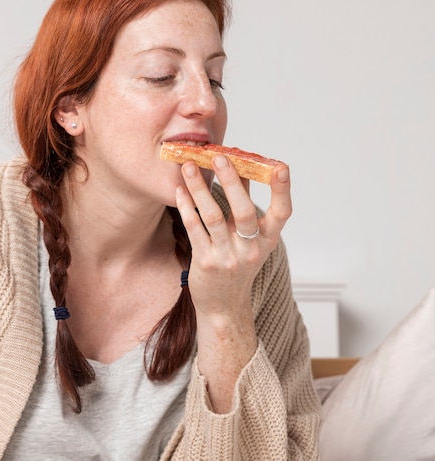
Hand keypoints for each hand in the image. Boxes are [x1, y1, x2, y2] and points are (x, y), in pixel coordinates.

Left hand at [175, 154, 291, 322]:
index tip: (280, 166)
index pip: (282, 212)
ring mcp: (228, 257)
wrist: (223, 305)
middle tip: (219, 157)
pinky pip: (195, 229)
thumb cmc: (237, 263)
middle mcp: (251, 249)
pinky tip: (179, 190)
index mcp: (268, 240)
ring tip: (189, 167)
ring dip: (200, 189)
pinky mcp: (206, 262)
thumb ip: (246, 204)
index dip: (282, 190)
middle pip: (244, 211)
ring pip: (213, 217)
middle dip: (232, 182)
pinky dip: (186, 207)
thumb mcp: (250, 238)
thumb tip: (243, 168)